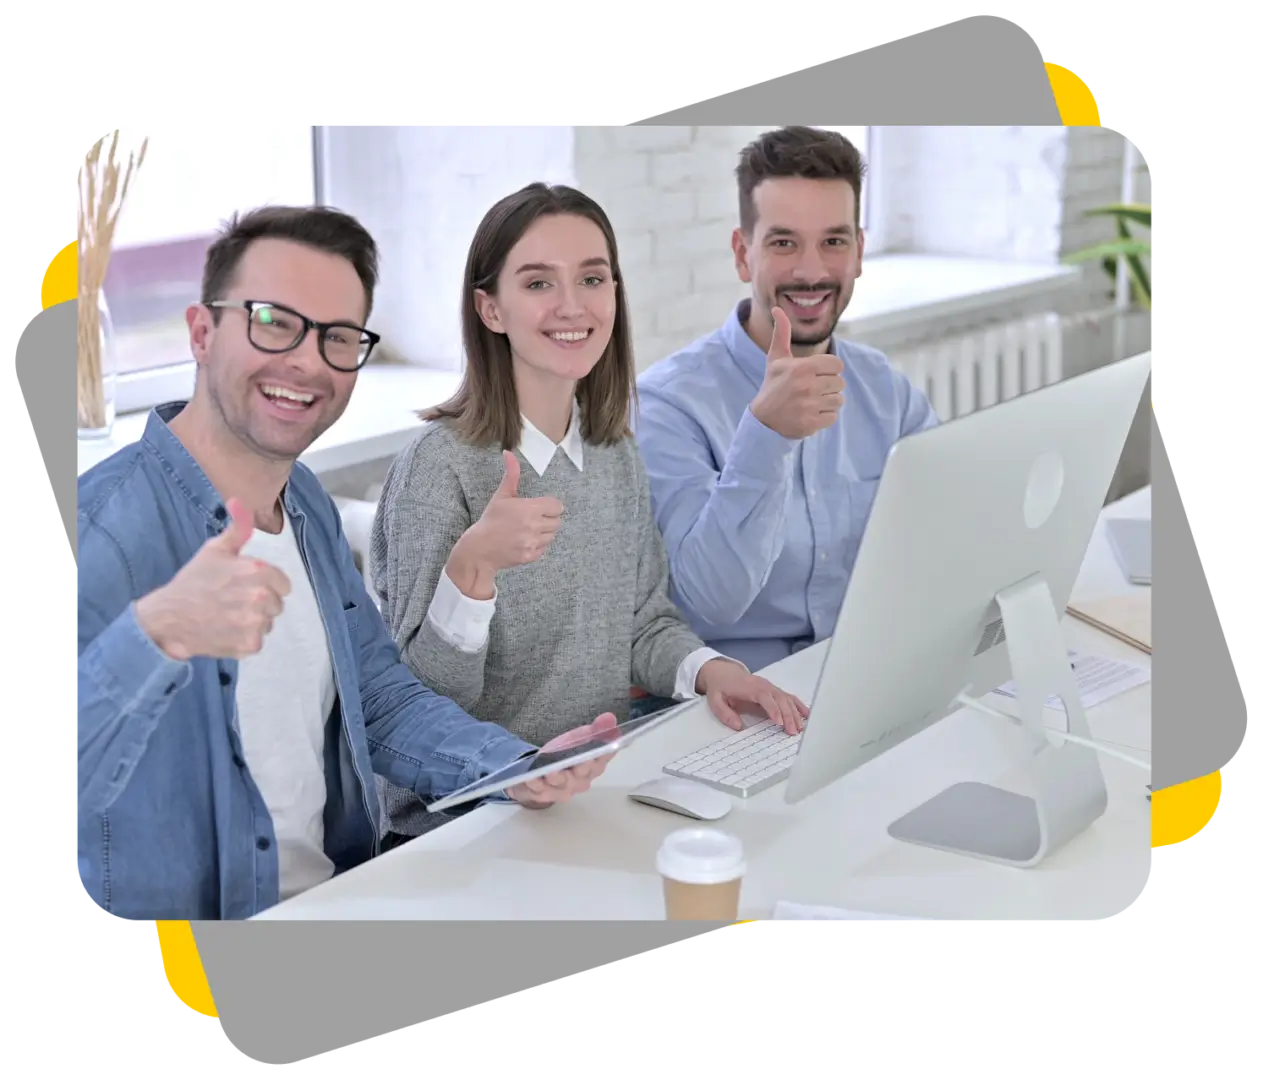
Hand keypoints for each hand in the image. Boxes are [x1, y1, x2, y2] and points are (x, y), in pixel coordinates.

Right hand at [134, 497, 291, 660]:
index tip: (246, 587)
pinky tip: (225, 630)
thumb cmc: (193, 582)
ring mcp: (256, 622)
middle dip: (260, 603)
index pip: (284, 584)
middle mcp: (261, 596)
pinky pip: (257, 641)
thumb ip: (237, 528)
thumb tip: (238, 500)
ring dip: (253, 622)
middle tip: (233, 602)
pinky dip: (244, 639)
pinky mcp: (250, 644)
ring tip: (227, 616)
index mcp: (258, 571)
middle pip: (277, 604)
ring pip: (268, 623)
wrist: (167, 618)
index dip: (266, 586)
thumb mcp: (215, 550)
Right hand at [447, 451, 564, 595]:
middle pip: (557, 521)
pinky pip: (544, 548)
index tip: (540, 507)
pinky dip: (537, 545)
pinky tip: (524, 541)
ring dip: (544, 532)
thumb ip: (511, 475)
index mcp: (529, 508)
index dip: (550, 506)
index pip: (557, 506)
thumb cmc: (491, 520)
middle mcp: (533, 526)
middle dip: (548, 519)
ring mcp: (533, 542)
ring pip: (552, 535)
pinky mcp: (531, 556)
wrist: (479, 548)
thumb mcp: (502, 496)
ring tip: (528, 530)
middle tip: (533, 519)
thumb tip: (509, 453)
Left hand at [506, 712, 619, 808]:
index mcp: (594, 765)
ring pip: (562, 782)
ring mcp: (563, 789)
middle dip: (582, 767)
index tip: (605, 746)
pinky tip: (532, 779)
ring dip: (557, 777)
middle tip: (580, 761)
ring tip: (550, 771)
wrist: (541, 774)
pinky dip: (536, 784)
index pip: (603, 757)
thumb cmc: (565, 755)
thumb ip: (597, 729)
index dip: (604, 753)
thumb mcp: (579, 739)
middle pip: (584, 773)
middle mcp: (582, 780)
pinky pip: (540, 790)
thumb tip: (610, 718)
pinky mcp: (544, 794)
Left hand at [697, 659, 809, 734]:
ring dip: (795, 713)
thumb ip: (724, 713)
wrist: (723, 672)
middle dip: (788, 715)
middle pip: (780, 699)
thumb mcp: (715, 700)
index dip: (773, 709)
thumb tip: (738, 726)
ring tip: (801, 728)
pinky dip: (799, 705)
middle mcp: (764, 686)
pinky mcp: (774, 691)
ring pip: (787, 699)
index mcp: (750, 687)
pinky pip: (789, 697)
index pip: (765, 697)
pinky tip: (807, 715)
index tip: (780, 722)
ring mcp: (771, 687)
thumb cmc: (720, 687)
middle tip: (793, 731)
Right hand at [749, 306, 844, 438]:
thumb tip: (777, 309)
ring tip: (813, 402)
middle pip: (840, 383)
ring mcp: (809, 406)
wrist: (763, 419)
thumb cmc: (773, 384)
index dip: (830, 369)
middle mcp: (807, 386)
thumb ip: (781, 333)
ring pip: (838, 400)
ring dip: (828, 401)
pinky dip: (825, 416)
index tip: (817, 374)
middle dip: (829, 386)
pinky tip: (811, 413)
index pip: (837, 364)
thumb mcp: (776, 358)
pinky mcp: (811, 423)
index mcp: (802, 367)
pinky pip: (833, 417)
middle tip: (814, 389)